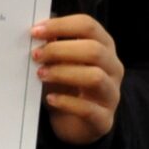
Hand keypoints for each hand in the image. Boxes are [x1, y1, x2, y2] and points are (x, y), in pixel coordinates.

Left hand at [32, 13, 123, 144]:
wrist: (73, 123)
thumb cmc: (65, 85)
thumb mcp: (58, 62)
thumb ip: (52, 45)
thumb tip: (35, 30)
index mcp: (103, 47)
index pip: (89, 26)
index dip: (61, 26)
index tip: (35, 31)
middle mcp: (113, 68)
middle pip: (95, 50)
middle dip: (60, 50)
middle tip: (35, 55)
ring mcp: (112, 94)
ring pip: (95, 77)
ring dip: (63, 73)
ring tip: (40, 74)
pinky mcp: (104, 118)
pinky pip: (88, 109)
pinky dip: (66, 102)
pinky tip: (50, 99)